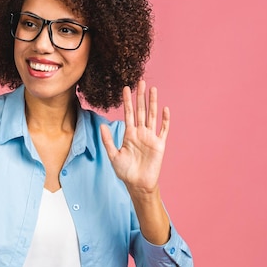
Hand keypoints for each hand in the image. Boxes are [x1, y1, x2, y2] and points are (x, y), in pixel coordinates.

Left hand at [100, 80, 168, 196]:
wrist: (138, 184)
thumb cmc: (125, 172)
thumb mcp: (113, 155)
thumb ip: (108, 140)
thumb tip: (102, 125)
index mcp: (129, 134)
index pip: (128, 113)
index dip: (127, 101)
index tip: (126, 88)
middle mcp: (140, 133)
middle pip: (140, 110)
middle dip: (140, 96)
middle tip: (140, 81)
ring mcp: (150, 137)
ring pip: (152, 116)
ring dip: (153, 103)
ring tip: (153, 89)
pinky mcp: (159, 144)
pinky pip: (163, 130)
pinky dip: (164, 120)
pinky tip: (165, 109)